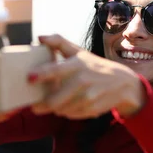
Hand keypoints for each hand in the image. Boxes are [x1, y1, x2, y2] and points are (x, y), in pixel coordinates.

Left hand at [29, 35, 144, 119]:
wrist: (123, 82)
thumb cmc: (95, 65)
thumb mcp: (78, 52)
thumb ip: (58, 42)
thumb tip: (39, 37)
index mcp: (77, 64)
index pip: (56, 70)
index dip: (41, 74)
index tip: (29, 78)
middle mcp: (83, 80)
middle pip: (54, 100)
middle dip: (43, 105)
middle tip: (37, 105)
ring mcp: (89, 96)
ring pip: (61, 110)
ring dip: (56, 109)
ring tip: (57, 103)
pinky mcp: (93, 108)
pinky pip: (72, 115)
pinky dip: (68, 112)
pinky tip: (70, 106)